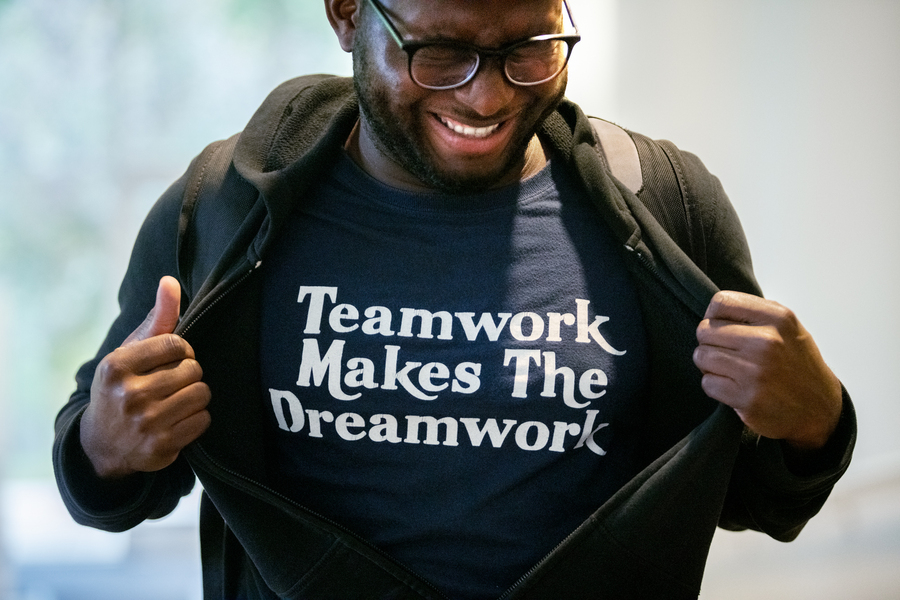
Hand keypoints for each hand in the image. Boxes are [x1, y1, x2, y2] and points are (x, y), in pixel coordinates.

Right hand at [80, 276, 210, 477]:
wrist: (102, 443)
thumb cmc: (122, 386)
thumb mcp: (130, 351)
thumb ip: (157, 318)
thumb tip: (171, 282)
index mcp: (117, 366)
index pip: (177, 344)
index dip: (182, 351)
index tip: (171, 360)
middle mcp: (128, 394)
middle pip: (193, 370)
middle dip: (190, 374)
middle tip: (174, 382)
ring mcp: (144, 423)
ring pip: (202, 394)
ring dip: (196, 395)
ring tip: (178, 399)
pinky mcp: (160, 447)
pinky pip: (203, 421)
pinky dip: (197, 419)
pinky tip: (178, 419)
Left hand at [693, 291, 842, 450]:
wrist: (819, 409)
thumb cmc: (797, 365)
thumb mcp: (788, 328)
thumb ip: (755, 313)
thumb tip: (714, 309)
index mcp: (779, 319)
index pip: (721, 302)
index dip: (713, 315)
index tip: (720, 326)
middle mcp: (768, 342)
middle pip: (705, 330)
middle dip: (709, 342)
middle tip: (726, 353)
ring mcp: (756, 371)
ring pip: (701, 356)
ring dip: (709, 365)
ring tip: (729, 370)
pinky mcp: (747, 398)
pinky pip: (707, 383)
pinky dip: (714, 385)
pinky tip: (732, 386)